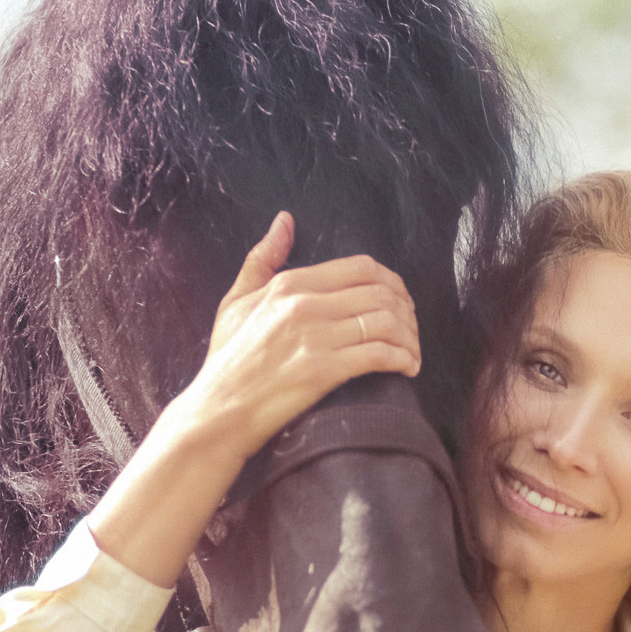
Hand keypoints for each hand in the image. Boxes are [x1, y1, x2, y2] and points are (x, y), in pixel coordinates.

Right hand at [83, 213, 417, 585]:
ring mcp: (314, 337)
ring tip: (412, 353)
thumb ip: (262, 258)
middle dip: (407, 312)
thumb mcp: (237, 301)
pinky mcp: (323, 371)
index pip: (362, 267)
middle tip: (411, 331)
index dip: (392, 282)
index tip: (399, 302)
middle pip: (381, 293)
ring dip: (410, 338)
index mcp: (289, 283)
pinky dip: (402, 359)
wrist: (218, 412)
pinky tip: (407, 367)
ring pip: (385, 322)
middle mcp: (304, 304)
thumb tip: (285, 219)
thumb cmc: (228, 360)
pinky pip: (379, 354)